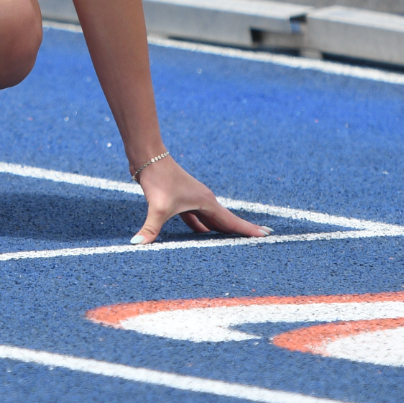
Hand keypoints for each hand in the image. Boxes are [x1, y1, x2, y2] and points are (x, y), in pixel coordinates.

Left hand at [130, 156, 269, 243]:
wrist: (148, 157)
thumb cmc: (158, 178)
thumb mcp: (157, 207)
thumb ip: (150, 228)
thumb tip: (137, 245)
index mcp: (206, 202)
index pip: (231, 221)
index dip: (248, 230)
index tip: (267, 235)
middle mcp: (203, 201)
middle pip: (225, 220)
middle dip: (241, 230)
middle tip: (261, 238)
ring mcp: (193, 200)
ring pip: (211, 219)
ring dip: (221, 230)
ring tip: (233, 241)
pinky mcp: (180, 200)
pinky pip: (196, 218)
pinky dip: (201, 227)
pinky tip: (201, 234)